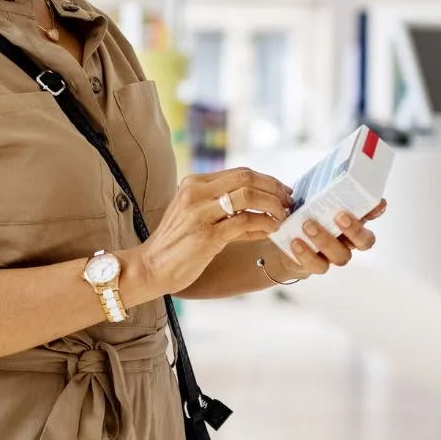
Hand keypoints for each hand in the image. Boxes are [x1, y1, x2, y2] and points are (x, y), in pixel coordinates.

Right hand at [130, 169, 291, 302]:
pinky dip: (264, 224)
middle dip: (274, 189)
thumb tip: (263, 204)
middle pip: (247, 178)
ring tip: (283, 217)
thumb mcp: (197, 214)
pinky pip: (245, 222)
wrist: (151, 267)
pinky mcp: (206, 235)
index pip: (241, 173)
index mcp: (195, 183)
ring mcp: (200, 213)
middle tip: (289, 203)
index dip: (268, 180)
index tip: (284, 192)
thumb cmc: (178, 243)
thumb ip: (224, 205)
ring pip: (249, 196)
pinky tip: (272, 230)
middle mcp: (196, 192)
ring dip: (273, 206)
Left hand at [274, 200, 386, 280]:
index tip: (378, 202)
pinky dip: (307, 255)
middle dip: (355, 230)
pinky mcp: (318, 266)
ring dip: (326, 240)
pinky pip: (318, 266)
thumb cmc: (300, 214)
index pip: (369, 215)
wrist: (281, 239)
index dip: (376, 211)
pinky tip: (296, 243)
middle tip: (340, 216)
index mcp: (350, 220)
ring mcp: (334, 255)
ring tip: (307, 226)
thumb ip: (314, 191)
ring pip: (341, 255)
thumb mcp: (306, 198)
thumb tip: (314, 180)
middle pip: (364, 241)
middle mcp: (348, 240)